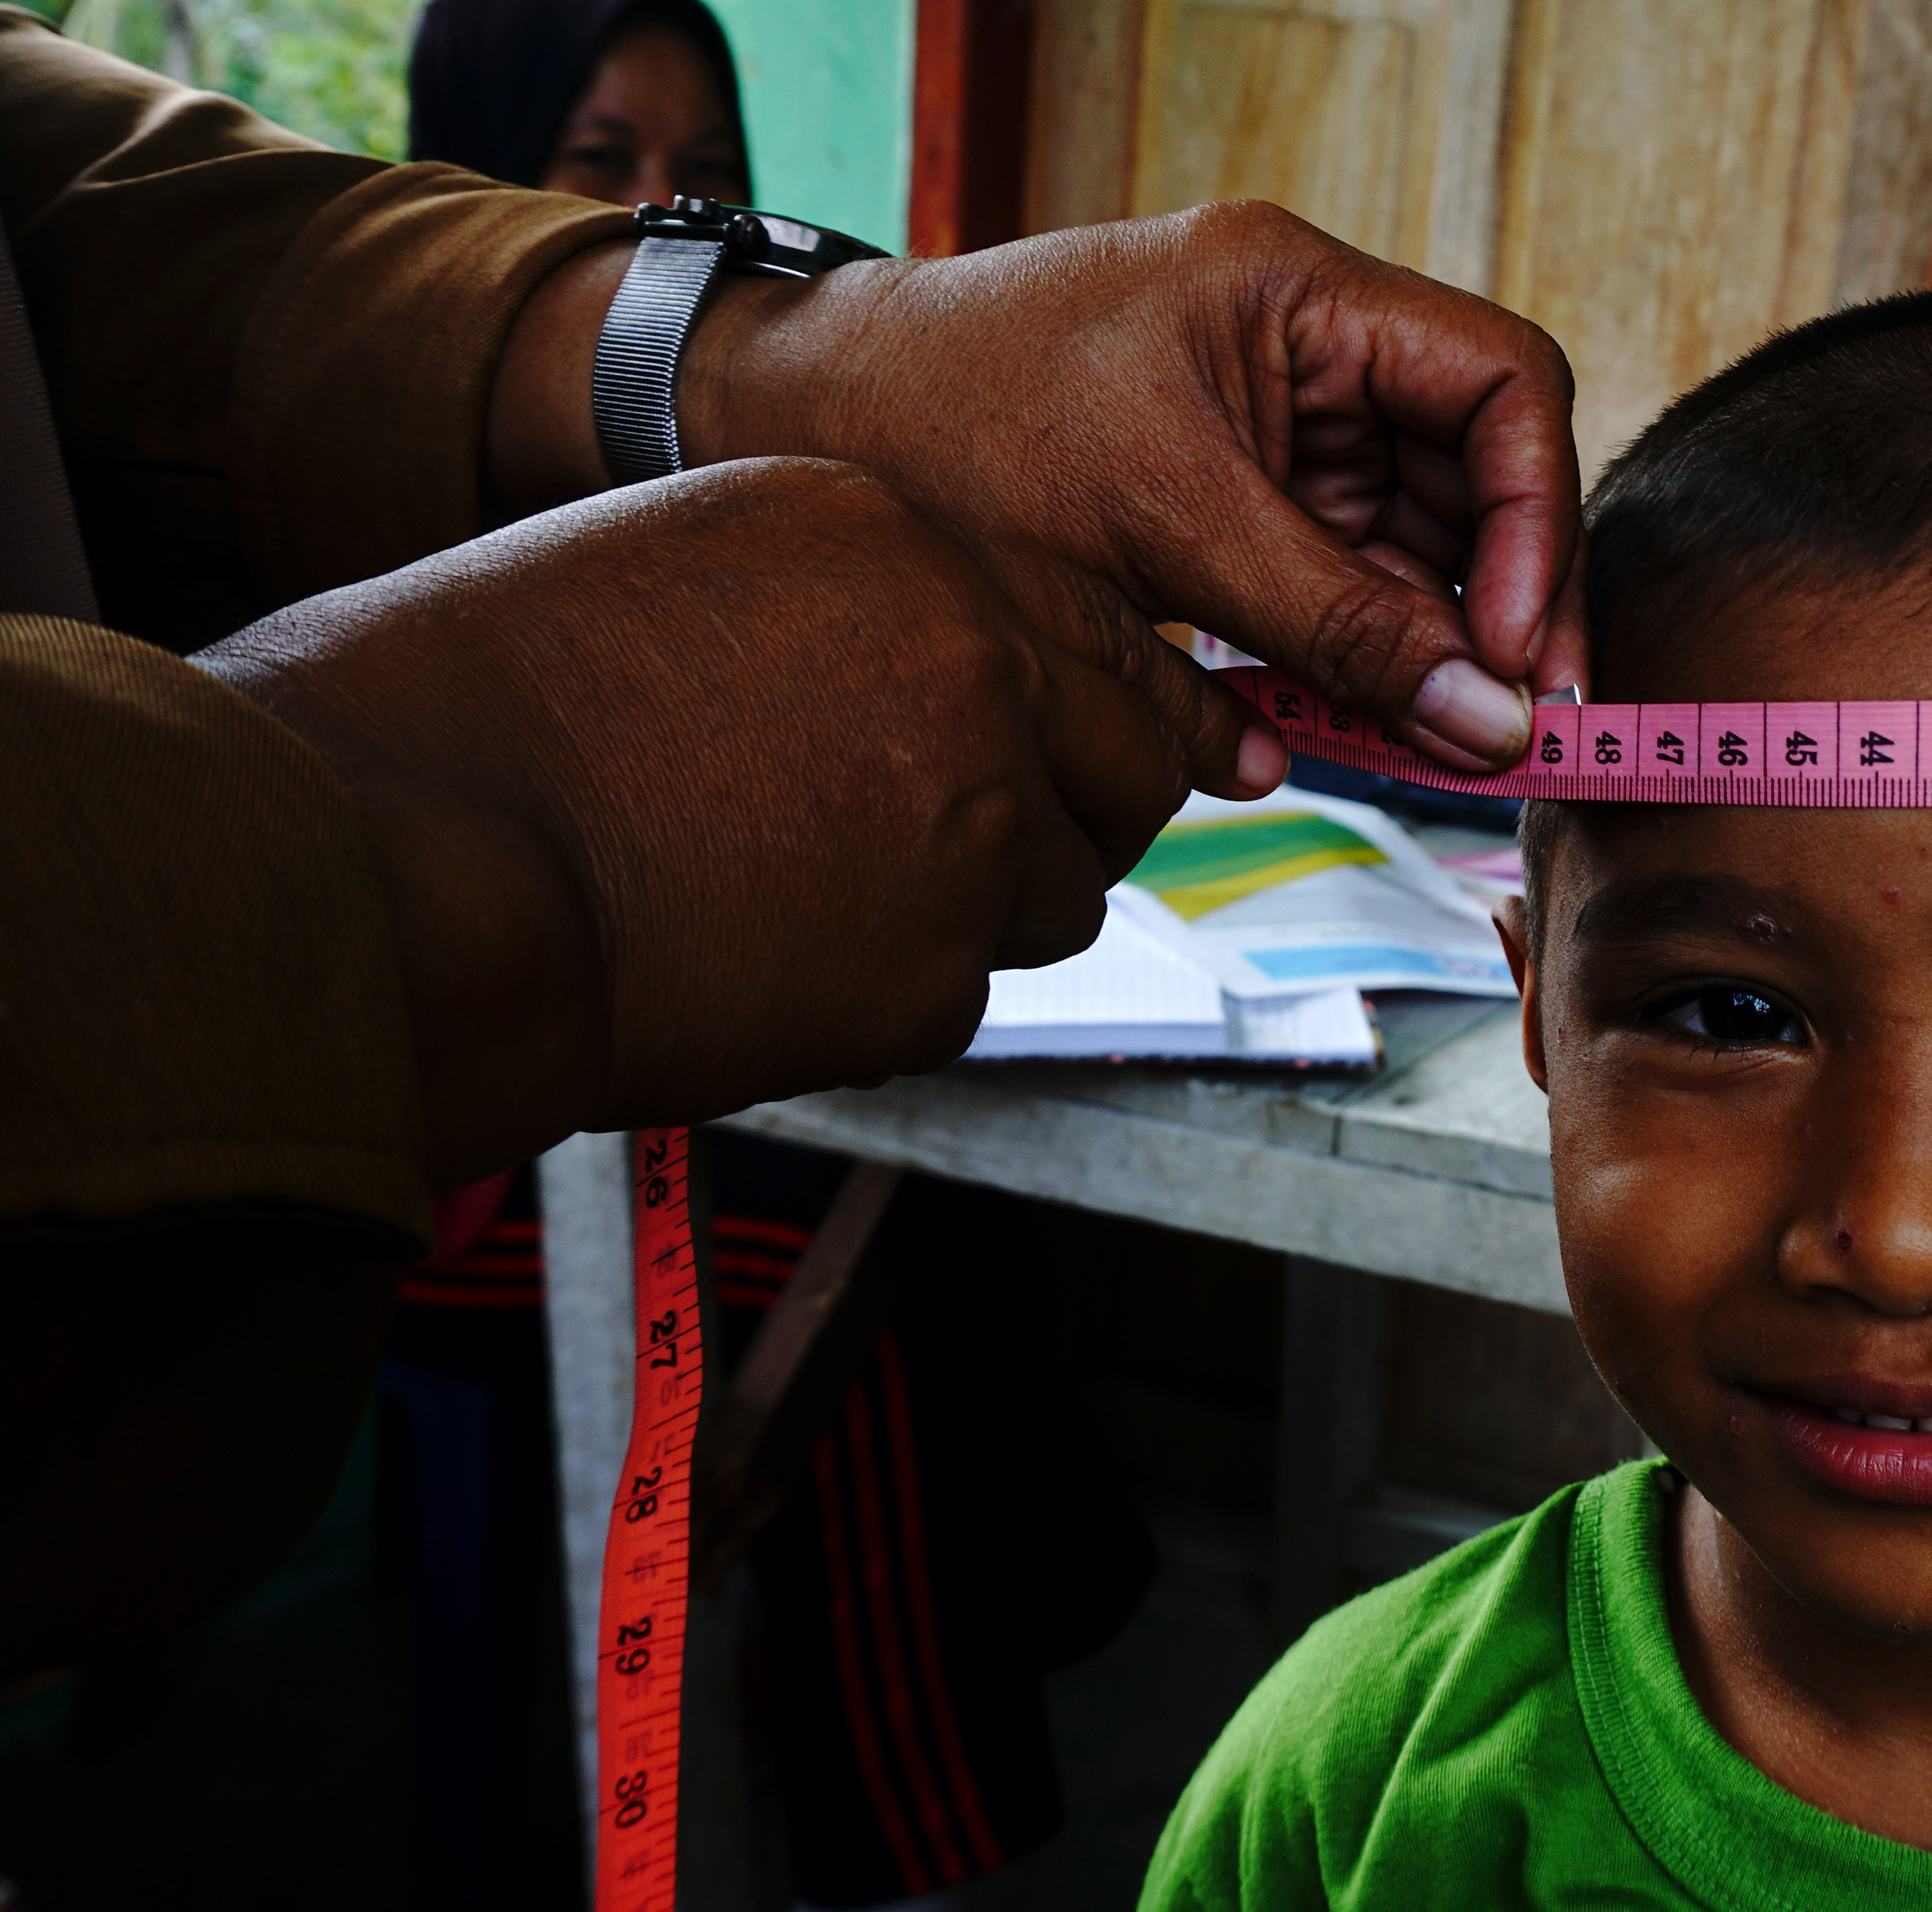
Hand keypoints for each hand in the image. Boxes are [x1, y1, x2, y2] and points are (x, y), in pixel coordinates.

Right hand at [197, 458, 1211, 1186]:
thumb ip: (842, 607)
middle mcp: (968, 664)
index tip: (1161, 741)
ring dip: (984, 908)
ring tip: (830, 904)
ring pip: (1060, 888)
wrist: (410, 860)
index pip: (1091, 625)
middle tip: (1021, 847)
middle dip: (1093, 809)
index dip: (1130, 698)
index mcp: (898, 539)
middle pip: (1129, 760)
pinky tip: (772, 962)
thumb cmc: (480, 712)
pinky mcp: (937, 973)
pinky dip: (891, 992)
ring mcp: (969, 823)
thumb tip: (941, 671)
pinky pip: (963, 991)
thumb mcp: (677, 567)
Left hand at [490, 201, 1586, 769]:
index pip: (1498, 384)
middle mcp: (1307, 353)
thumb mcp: (1160, 525)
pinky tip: (1349, 734)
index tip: (1516, 652)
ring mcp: (1274, 435)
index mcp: (1297, 294)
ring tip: (1429, 750)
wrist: (805, 435)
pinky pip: (1334, 594)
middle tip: (1500, 731)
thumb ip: (1331, 623)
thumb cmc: (954, 426)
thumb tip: (1483, 718)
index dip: (1535, 521)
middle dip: (1496, 607)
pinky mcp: (1231, 512)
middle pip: (1474, 476)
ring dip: (1427, 655)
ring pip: (1412, 551)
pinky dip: (1351, 669)